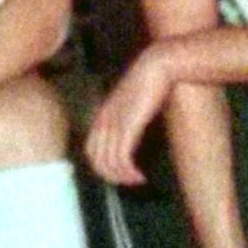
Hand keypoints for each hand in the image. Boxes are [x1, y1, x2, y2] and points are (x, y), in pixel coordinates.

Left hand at [85, 53, 171, 184]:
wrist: (157, 65)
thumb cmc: (149, 81)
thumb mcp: (132, 101)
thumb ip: (126, 116)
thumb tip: (131, 131)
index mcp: (102, 115)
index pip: (91, 150)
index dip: (102, 166)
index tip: (119, 172)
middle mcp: (104, 121)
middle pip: (97, 159)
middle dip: (111, 175)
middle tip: (127, 181)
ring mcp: (115, 124)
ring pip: (109, 162)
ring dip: (122, 177)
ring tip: (136, 180)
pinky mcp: (129, 126)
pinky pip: (122, 158)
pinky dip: (129, 173)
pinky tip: (141, 176)